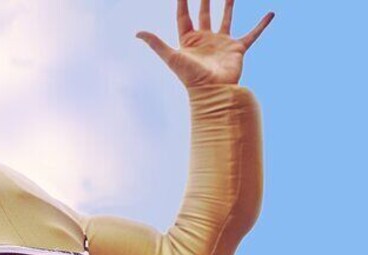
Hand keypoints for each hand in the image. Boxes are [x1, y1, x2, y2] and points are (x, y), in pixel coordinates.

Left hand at [136, 0, 273, 86]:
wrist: (213, 92)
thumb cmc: (190, 77)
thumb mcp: (171, 57)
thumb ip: (155, 43)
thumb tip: (137, 33)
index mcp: (189, 41)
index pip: (184, 16)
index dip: (182, 2)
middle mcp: (205, 39)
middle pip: (204, 14)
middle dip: (205, 0)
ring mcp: (221, 43)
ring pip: (226, 18)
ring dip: (228, 5)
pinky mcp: (237, 49)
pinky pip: (252, 34)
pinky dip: (262, 25)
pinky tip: (271, 14)